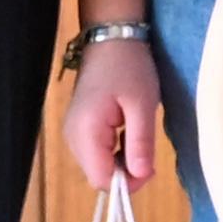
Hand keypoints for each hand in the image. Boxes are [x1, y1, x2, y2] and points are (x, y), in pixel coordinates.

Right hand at [64, 38, 161, 190]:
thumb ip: (140, 142)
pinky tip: (127, 132)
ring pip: (98, 166)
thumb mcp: (142, 104)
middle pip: (98, 176)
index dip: (127, 182)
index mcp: (86, 132)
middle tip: (147, 151)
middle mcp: (73, 137)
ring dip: (121, 162)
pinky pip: (97, 153)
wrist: (111, 38)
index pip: (102, 179)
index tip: (150, 167)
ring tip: (137, 135)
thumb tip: (140, 176)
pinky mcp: (79, 128)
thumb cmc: (129, 67)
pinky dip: (114, 152)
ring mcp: (73, 132)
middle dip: (125, 172)